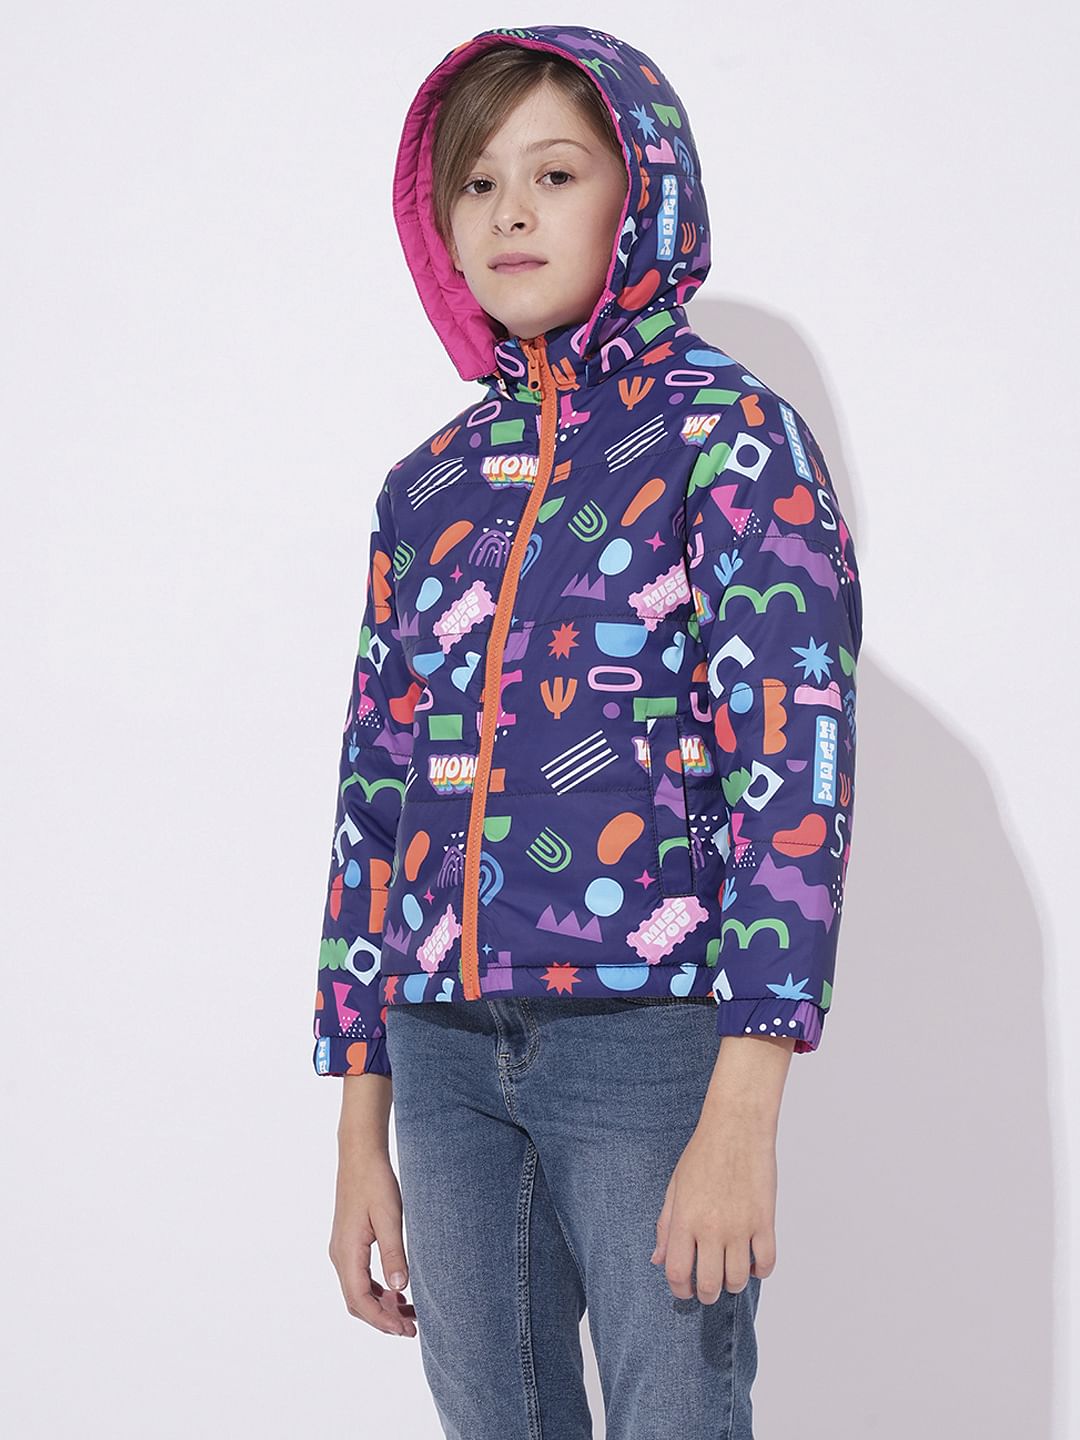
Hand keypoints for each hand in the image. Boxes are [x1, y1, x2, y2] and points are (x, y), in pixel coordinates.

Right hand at [329, 1146, 417, 1336]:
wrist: (360, 1156)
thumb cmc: (375, 1182)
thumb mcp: (389, 1217)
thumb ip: (394, 1253)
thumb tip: (400, 1288)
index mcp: (347, 1252)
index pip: (360, 1300)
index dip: (382, 1320)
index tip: (405, 1330)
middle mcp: (339, 1255)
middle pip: (357, 1302)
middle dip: (382, 1319)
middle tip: (411, 1328)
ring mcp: (342, 1250)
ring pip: (357, 1292)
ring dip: (380, 1306)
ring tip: (409, 1313)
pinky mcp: (348, 1244)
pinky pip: (359, 1277)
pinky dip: (376, 1291)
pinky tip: (397, 1291)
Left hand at [650, 1114, 777, 1302]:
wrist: (736, 1126)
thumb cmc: (703, 1153)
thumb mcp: (675, 1187)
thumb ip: (665, 1226)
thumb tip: (658, 1260)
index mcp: (685, 1219)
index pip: (678, 1272)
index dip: (680, 1290)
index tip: (684, 1290)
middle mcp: (711, 1227)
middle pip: (709, 1284)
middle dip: (706, 1294)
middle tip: (708, 1289)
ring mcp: (740, 1226)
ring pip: (737, 1279)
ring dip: (732, 1285)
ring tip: (729, 1275)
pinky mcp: (765, 1221)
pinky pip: (766, 1262)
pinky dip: (759, 1271)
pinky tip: (752, 1263)